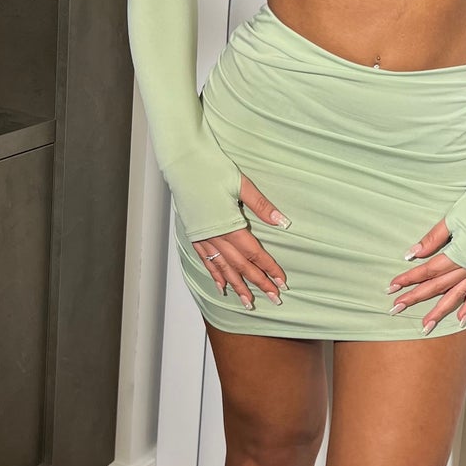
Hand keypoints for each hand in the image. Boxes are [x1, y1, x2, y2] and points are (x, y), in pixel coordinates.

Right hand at [192, 171, 288, 309]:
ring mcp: (202, 237)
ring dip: (238, 286)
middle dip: (258, 283)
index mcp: (229, 225)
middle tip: (274, 299)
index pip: (254, 253)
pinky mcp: (194, 234)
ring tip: (249, 303)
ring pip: (223, 268)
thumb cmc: (211, 168)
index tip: (281, 283)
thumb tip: (282, 222)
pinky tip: (222, 286)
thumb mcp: (241, 184)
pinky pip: (206, 260)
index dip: (269, 269)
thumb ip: (262, 206)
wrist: (182, 163)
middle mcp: (215, 236)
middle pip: (241, 266)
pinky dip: (215, 275)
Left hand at [388, 218, 465, 332]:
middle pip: (438, 286)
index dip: (409, 278)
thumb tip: (412, 254)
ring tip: (426, 326)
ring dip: (440, 311)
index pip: (429, 270)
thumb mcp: (451, 219)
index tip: (392, 286)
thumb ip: (432, 239)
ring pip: (456, 295)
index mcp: (460, 253)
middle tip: (396, 308)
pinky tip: (461, 319)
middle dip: (416, 298)